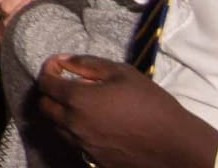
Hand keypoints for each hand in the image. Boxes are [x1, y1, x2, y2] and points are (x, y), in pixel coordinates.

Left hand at [35, 55, 217, 167]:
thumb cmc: (150, 103)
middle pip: (44, 107)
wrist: (173, 144)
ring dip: (60, 112)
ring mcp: (81, 145)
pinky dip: (74, 130)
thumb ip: (88, 64)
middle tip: (65, 83)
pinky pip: (73, 142)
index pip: (46, 83)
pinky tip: (92, 123)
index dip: (48, 69)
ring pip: (56, 127)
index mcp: (78, 100)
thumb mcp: (122, 73)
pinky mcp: (92, 159)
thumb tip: (65, 60)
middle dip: (49, 92)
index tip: (58, 64)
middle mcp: (73, 124)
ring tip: (79, 103)